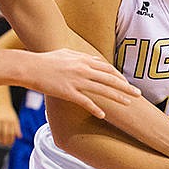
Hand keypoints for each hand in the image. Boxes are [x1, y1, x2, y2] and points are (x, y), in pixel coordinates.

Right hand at [0, 105, 21, 145]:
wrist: (2, 104)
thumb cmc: (10, 113)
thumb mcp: (15, 119)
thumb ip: (17, 128)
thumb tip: (20, 137)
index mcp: (12, 120)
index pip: (12, 133)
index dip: (11, 140)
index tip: (11, 144)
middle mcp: (6, 120)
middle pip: (5, 133)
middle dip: (5, 141)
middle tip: (5, 145)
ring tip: (1, 142)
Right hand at [25, 49, 139, 118]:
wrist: (29, 66)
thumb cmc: (46, 59)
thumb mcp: (66, 53)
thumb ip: (82, 56)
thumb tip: (94, 59)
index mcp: (83, 59)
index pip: (107, 68)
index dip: (119, 77)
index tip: (127, 83)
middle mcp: (83, 69)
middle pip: (110, 79)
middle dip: (126, 87)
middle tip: (138, 94)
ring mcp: (76, 81)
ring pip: (102, 90)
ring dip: (117, 97)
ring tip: (128, 104)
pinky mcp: (68, 92)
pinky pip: (85, 102)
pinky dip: (95, 109)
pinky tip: (103, 115)